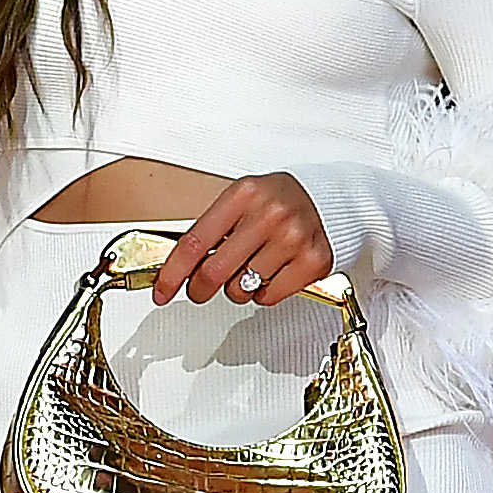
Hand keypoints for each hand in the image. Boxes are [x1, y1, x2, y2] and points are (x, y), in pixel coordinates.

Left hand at [143, 173, 334, 307]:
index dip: (172, 273)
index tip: (162, 292)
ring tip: (250, 267)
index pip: (195, 243)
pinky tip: (270, 273)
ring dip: (237, 288)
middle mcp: (269, 215)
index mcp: (244, 195)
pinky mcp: (313, 262)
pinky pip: (268, 298)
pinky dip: (263, 293)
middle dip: (199, 288)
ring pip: (240, 290)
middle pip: (214, 273)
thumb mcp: (243, 200)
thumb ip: (213, 229)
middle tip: (200, 289)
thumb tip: (179, 268)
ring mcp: (293, 239)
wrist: (330, 199)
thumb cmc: (280, 201)